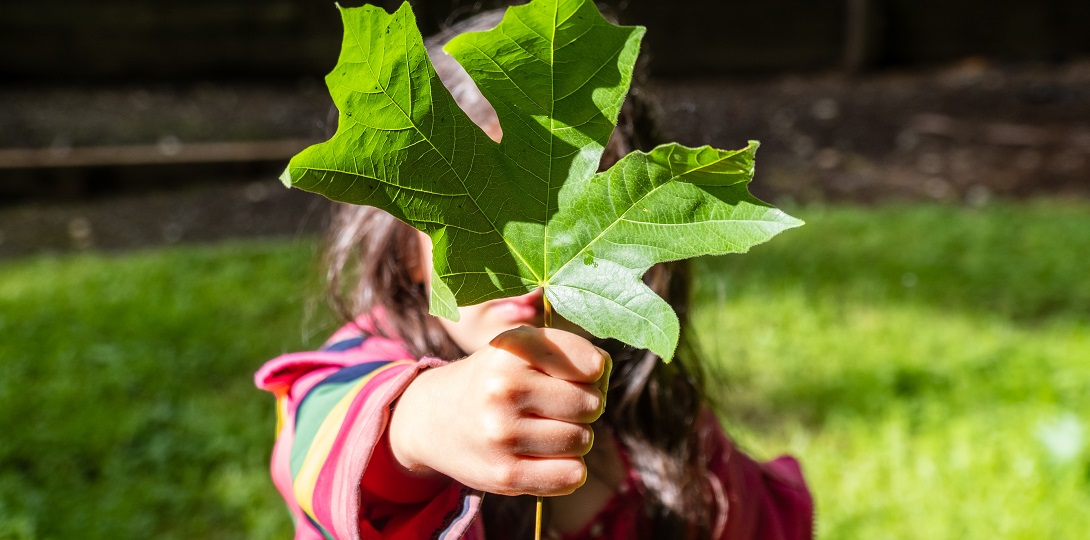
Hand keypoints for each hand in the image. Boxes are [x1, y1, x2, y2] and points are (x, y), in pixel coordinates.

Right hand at [388, 326, 610, 495]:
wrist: (433, 417)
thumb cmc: (495, 378)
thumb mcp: (521, 347)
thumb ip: (570, 352)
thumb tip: (603, 373)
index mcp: (513, 348)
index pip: (591, 364)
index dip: (592, 373)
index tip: (573, 375)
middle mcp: (504, 388)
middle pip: (592, 405)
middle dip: (584, 406)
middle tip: (556, 406)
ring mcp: (503, 433)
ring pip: (583, 440)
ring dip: (574, 438)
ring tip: (544, 429)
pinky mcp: (505, 474)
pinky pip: (572, 475)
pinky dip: (568, 469)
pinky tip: (545, 456)